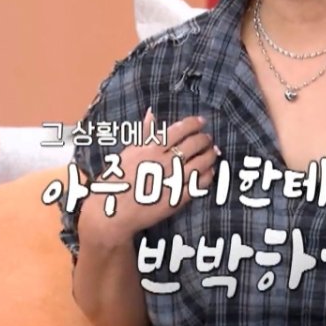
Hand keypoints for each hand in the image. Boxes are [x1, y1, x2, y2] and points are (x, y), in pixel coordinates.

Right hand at [79, 109, 218, 245]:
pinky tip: (209, 171)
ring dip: (210, 155)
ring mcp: (171, 181)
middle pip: (194, 145)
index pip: (179, 130)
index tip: (201, 122)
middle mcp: (163, 163)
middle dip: (205, 139)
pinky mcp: (177, 199)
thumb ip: (143, 134)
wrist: (112, 213)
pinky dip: (208, 176)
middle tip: (208, 138)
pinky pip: (199, 184)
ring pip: (201, 163)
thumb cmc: (116, 181)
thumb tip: (152, 113)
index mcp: (150, 149)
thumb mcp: (127, 153)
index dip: (194, 124)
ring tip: (213, 152)